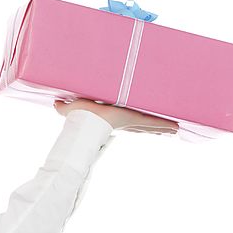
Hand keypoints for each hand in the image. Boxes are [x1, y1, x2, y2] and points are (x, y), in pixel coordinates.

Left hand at [53, 98, 179, 134]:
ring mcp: (132, 123)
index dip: (136, 124)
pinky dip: (165, 125)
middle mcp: (125, 122)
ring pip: (151, 125)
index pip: (128, 122)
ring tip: (175, 129)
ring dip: (163, 127)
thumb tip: (56, 103)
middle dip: (155, 128)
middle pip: (144, 126)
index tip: (143, 126)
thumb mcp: (73, 107)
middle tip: (168, 129)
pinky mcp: (136, 121)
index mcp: (114, 118)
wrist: (87, 121)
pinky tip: (176, 128)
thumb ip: (64, 107)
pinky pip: (153, 122)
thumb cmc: (80, 116)